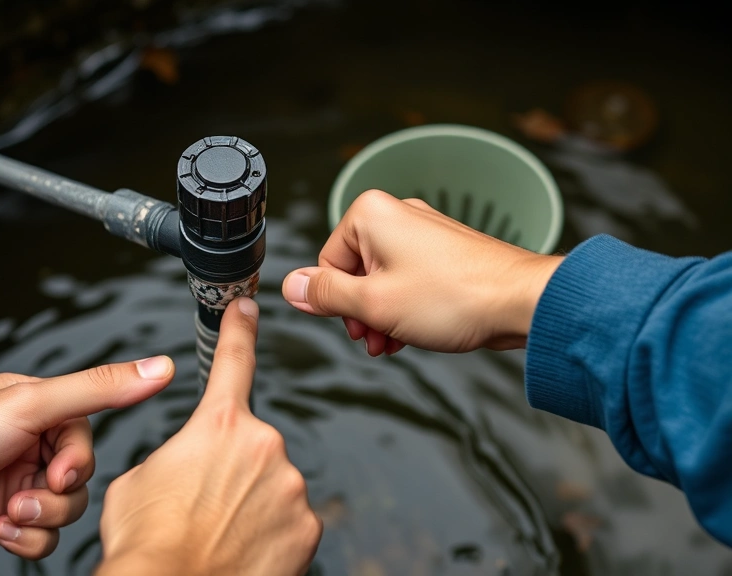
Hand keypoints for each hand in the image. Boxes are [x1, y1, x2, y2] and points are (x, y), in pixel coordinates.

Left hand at [0, 359, 174, 560]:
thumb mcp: (31, 405)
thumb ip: (100, 388)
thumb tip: (160, 366)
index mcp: (35, 407)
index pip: (86, 432)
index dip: (78, 458)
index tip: (57, 470)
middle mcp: (28, 444)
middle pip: (82, 475)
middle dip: (57, 492)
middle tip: (27, 494)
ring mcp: (17, 484)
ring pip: (68, 509)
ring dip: (42, 518)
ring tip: (9, 514)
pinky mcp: (7, 522)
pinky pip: (45, 539)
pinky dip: (26, 540)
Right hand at [96, 299, 321, 575]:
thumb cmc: (148, 544)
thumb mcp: (137, 480)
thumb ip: (173, 456)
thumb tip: (183, 466)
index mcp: (219, 426)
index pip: (233, 362)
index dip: (240, 329)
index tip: (248, 308)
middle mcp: (263, 447)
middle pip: (249, 446)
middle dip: (229, 469)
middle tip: (201, 503)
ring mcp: (290, 488)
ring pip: (271, 486)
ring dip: (249, 503)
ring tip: (216, 532)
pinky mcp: (307, 528)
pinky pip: (288, 521)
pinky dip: (268, 533)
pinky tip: (241, 550)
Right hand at [283, 190, 562, 353]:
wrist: (520, 301)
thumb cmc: (455, 296)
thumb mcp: (373, 304)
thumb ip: (326, 295)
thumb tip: (291, 286)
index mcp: (370, 216)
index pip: (326, 264)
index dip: (337, 303)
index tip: (357, 325)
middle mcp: (395, 215)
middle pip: (353, 271)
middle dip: (362, 312)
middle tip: (377, 338)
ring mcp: (423, 233)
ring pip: (381, 279)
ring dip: (383, 316)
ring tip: (397, 341)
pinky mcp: (444, 252)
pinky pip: (408, 280)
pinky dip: (405, 308)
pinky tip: (415, 333)